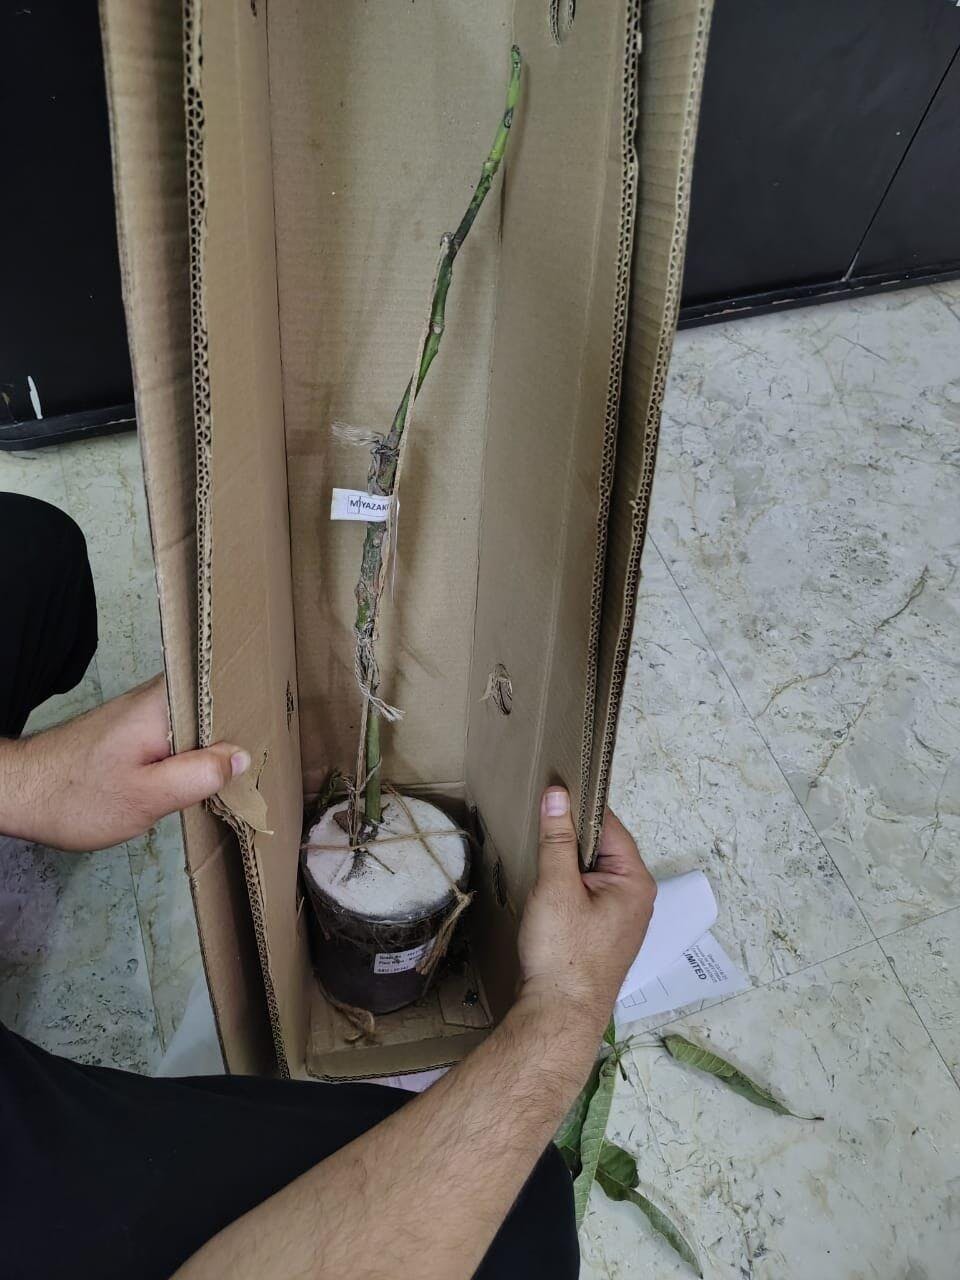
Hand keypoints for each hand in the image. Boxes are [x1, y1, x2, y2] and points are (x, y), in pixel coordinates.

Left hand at [0, 675, 249, 851]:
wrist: (19, 793)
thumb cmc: (77, 797)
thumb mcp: (146, 798)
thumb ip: (197, 775)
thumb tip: (240, 756)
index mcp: (161, 705)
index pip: (221, 690)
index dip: (250, 711)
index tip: (273, 734)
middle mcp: (154, 697)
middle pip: (212, 703)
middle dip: (236, 729)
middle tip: (260, 760)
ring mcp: (142, 711)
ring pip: (195, 720)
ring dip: (214, 743)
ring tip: (239, 768)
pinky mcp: (133, 729)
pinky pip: (177, 732)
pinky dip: (192, 750)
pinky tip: (203, 772)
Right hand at [517, 786, 655, 1033]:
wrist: (559, 1015)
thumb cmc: (563, 954)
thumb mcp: (556, 887)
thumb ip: (557, 838)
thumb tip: (557, 794)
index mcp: (635, 882)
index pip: (610, 826)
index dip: (580, 807)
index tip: (552, 789)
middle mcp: (636, 898)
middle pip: (602, 848)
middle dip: (571, 837)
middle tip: (539, 820)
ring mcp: (621, 918)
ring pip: (593, 872)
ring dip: (567, 862)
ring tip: (539, 851)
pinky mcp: (603, 934)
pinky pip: (588, 894)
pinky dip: (568, 885)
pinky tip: (546, 886)